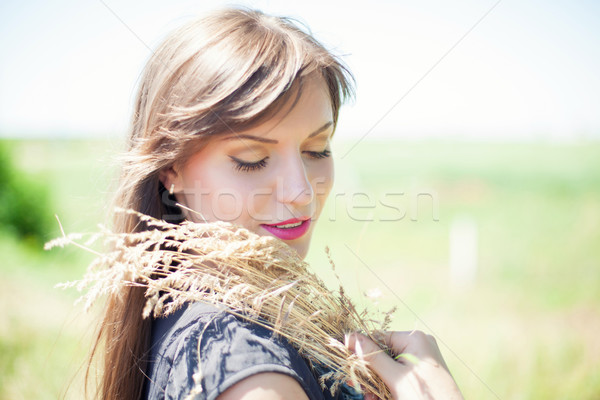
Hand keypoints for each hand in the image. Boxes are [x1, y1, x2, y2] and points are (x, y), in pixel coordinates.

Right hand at [345, 330, 463, 399]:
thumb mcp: (395, 378)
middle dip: (370, 372)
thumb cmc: (425, 397)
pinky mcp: (423, 374)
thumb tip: (351, 337)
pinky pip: (399, 375)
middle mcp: (419, 345)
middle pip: (382, 353)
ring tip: (371, 397)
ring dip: (377, 383)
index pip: (378, 337)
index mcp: (414, 339)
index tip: (347, 364)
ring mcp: (422, 360)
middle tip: (360, 389)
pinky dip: (388, 386)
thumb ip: (372, 357)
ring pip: (388, 367)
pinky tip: (380, 398)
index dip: (362, 351)